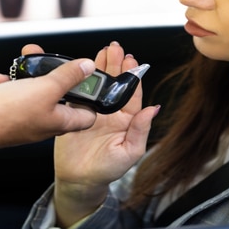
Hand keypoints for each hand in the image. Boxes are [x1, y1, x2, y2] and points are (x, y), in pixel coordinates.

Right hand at [0, 53, 98, 150]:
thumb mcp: (45, 88)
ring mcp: (24, 121)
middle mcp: (43, 124)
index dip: (90, 95)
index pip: (87, 113)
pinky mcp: (4, 117)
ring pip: (30, 93)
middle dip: (50, 74)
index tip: (86, 77)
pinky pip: (8, 98)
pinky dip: (2, 87)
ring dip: (22, 78)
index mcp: (59, 122)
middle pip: (57, 96)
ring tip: (13, 69)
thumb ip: (67, 77)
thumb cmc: (6, 113)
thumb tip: (87, 67)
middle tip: (43, 60)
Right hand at [51, 41, 158, 226]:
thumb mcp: (130, 153)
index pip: (131, 92)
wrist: (79, 181)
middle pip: (115, 82)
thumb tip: (153, 109)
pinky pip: (79, 92)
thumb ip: (140, 130)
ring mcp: (93, 111)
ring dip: (100, 66)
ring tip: (103, 50)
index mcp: (126, 119)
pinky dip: (80, 79)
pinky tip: (81, 67)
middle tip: (116, 48)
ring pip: (98, 83)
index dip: (131, 75)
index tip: (131, 59)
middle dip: (116, 64)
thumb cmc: (107, 170)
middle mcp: (111, 112)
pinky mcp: (75, 113)